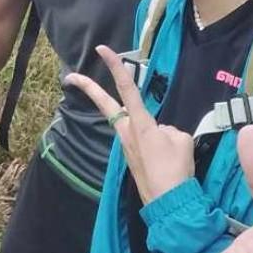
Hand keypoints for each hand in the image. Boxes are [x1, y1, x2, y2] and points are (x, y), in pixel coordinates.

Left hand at [64, 44, 192, 203]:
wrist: (169, 202)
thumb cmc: (176, 168)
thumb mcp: (181, 139)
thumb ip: (167, 128)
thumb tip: (160, 132)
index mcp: (140, 123)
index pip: (126, 87)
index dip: (116, 66)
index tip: (102, 50)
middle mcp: (127, 132)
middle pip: (106, 104)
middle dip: (89, 88)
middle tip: (71, 76)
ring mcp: (126, 146)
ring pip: (133, 125)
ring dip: (148, 130)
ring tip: (170, 155)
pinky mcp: (130, 157)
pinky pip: (142, 141)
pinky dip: (155, 144)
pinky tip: (167, 161)